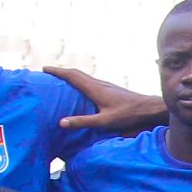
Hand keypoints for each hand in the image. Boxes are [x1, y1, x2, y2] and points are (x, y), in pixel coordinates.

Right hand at [43, 65, 164, 133]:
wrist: (148, 108)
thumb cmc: (128, 114)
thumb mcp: (104, 121)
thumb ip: (83, 122)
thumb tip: (61, 122)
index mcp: (94, 88)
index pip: (71, 76)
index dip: (57, 72)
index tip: (43, 69)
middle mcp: (98, 83)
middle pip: (76, 73)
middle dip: (60, 71)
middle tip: (47, 72)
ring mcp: (105, 85)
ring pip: (83, 76)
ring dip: (70, 75)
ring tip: (60, 78)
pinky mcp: (110, 89)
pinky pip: (90, 81)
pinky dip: (80, 80)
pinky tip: (80, 87)